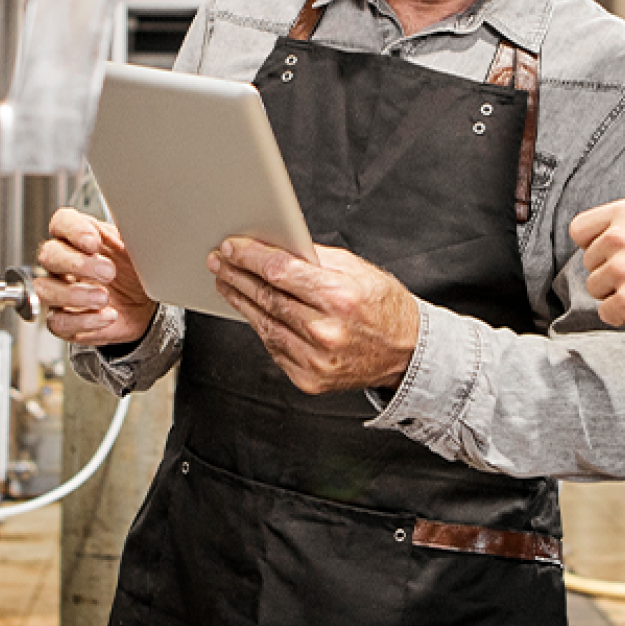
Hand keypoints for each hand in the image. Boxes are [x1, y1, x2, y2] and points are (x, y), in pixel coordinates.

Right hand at [34, 207, 158, 345]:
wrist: (147, 305)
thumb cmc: (136, 271)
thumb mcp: (138, 247)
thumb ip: (131, 232)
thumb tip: (137, 220)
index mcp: (81, 237)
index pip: (62, 223)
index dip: (73, 230)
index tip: (94, 242)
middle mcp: (64, 263)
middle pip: (48, 255)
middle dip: (78, 263)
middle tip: (108, 272)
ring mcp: (61, 292)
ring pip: (45, 290)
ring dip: (75, 294)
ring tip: (104, 298)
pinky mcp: (65, 320)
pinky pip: (58, 322)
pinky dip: (83, 321)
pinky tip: (107, 316)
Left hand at [208, 238, 418, 394]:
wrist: (406, 353)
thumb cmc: (384, 307)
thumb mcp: (358, 270)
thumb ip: (315, 258)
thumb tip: (276, 245)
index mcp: (340, 297)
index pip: (280, 272)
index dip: (250, 257)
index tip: (231, 247)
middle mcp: (326, 331)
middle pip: (266, 298)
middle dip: (237, 275)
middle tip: (218, 261)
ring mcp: (316, 360)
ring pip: (264, 324)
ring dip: (240, 301)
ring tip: (226, 282)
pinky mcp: (309, 379)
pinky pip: (274, 348)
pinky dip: (260, 326)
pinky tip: (251, 310)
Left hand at [569, 197, 624, 336]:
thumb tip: (603, 241)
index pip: (580, 229)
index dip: (594, 246)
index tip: (609, 256)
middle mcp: (621, 236)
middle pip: (589, 262)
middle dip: (611, 273)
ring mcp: (623, 268)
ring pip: (595, 288)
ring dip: (618, 295)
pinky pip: (607, 313)